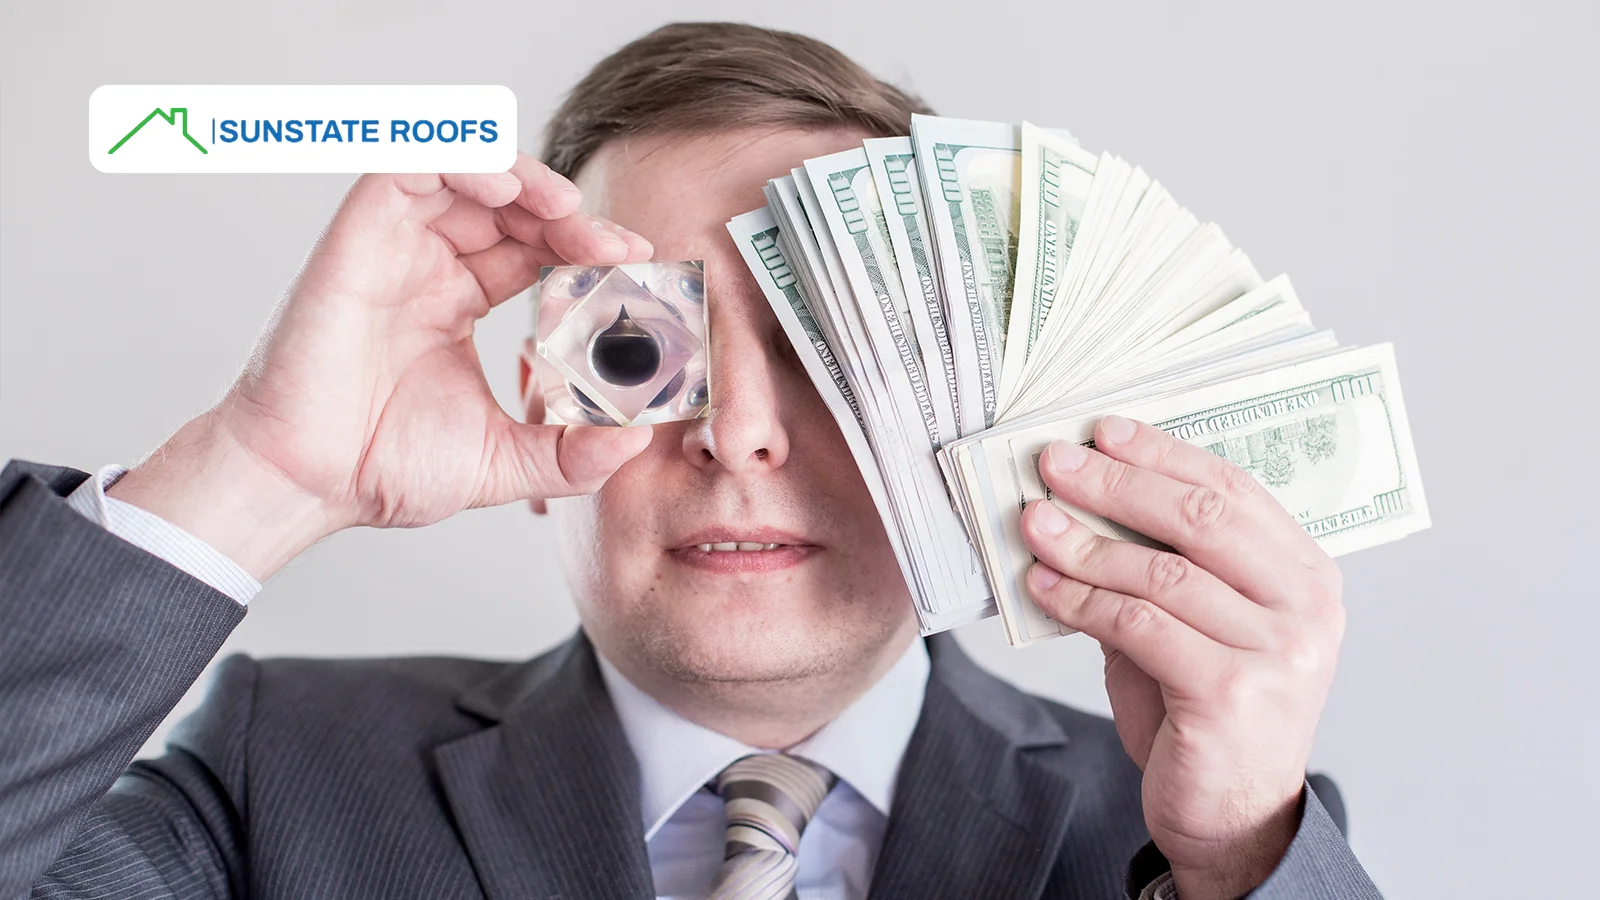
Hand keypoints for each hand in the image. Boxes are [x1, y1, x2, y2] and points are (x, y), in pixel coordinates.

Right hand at [110, 153, 655, 579]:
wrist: (303, 485)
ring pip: (464, 173)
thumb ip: (573, 455)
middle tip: (618, 247)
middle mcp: (424, 267)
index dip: (583, 246)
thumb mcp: (503, 462)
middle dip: (571, 217)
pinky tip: (507, 189)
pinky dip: (458, 160)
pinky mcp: (356, 239)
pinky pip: (404, 169)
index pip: (532, 248)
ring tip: (571, 211)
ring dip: (526, 179)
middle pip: (510, 207)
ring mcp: (390, 249)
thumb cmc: (380, 470)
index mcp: (455, 304)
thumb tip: (638, 438)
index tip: (633, 264)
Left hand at [1019, 415, 1343, 899]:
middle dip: (1117, 485)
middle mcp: (1306, 606)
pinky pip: (1139, 626)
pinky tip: (1044, 587)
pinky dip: (1082, 601)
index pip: (1232, 489)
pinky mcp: (1233, 692)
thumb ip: (1159, 565)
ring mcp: (1276, 650)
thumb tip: (1080, 498)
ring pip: (1162, 572)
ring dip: (1086, 544)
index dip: (1163, 455)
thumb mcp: (1194, 624)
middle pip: (1199, 519)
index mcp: (1306, 574)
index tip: (1103, 431)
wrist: (1234, 815)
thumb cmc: (1206, 710)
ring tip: (1033, 525)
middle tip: (1054, 465)